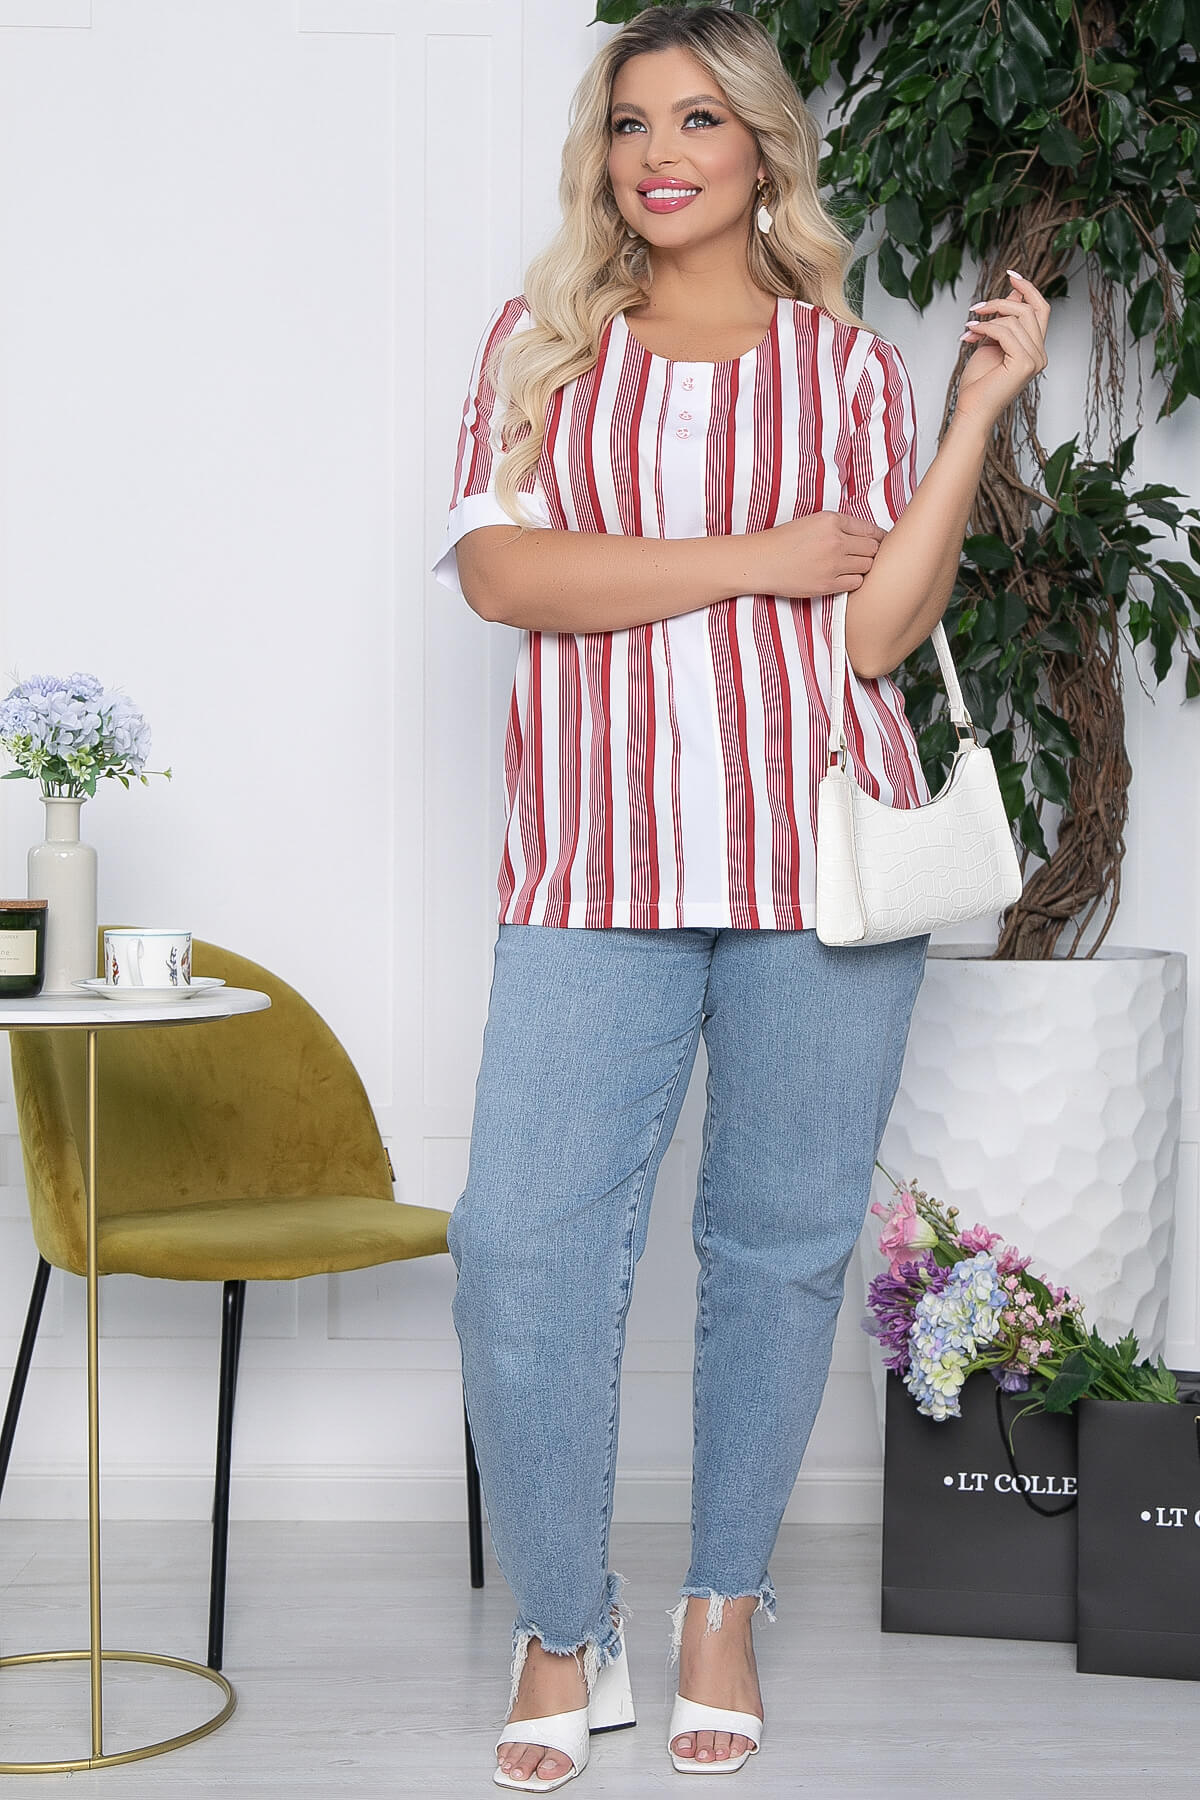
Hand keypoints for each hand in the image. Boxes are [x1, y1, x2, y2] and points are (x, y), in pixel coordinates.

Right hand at [748, 511, 886, 598]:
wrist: (761, 561)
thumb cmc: (783, 541)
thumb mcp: (812, 522)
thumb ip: (838, 526)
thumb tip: (867, 536)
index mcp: (831, 520)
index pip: (870, 529)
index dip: (878, 538)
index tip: (879, 543)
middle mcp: (835, 540)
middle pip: (873, 549)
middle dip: (871, 553)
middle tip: (863, 556)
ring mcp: (832, 563)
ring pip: (867, 566)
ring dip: (862, 567)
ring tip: (850, 567)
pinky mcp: (827, 584)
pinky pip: (856, 583)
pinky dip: (853, 581)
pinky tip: (842, 578)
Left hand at [954, 270, 1049, 428]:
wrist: (971, 410)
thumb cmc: (978, 383)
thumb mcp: (992, 343)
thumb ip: (1004, 321)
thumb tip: (1013, 296)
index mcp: (1035, 349)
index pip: (1041, 309)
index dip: (1028, 289)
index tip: (1011, 275)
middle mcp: (1040, 354)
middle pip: (1030, 309)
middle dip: (1002, 302)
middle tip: (978, 308)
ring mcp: (1035, 359)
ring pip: (1016, 319)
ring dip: (988, 318)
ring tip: (970, 327)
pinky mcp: (1024, 363)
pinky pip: (1006, 332)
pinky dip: (986, 328)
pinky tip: (970, 333)